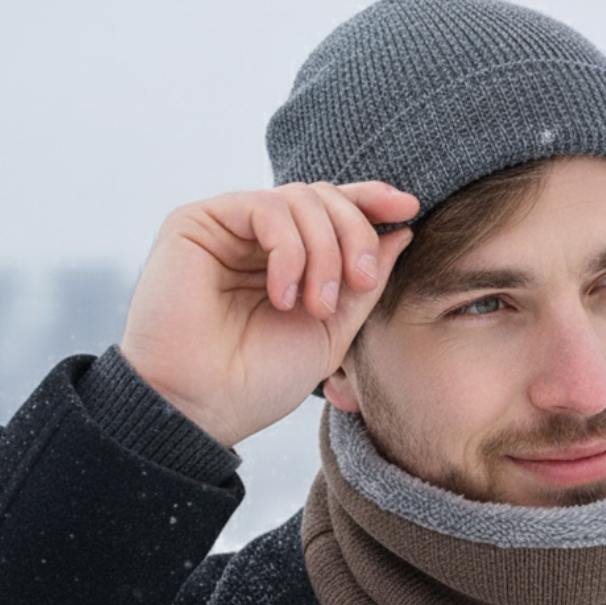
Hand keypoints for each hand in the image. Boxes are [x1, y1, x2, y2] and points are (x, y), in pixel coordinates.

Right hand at [119, 181, 418, 446]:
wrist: (202, 407)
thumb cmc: (258, 381)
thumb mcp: (332, 332)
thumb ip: (363, 283)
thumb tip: (401, 230)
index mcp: (288, 260)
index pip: (333, 211)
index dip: (371, 201)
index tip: (408, 209)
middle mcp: (256, 238)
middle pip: (324, 197)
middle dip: (355, 235)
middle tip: (360, 282)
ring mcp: (227, 228)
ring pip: (300, 198)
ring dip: (324, 251)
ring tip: (315, 307)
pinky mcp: (196, 222)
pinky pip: (265, 207)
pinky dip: (289, 249)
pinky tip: (283, 295)